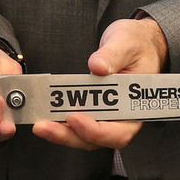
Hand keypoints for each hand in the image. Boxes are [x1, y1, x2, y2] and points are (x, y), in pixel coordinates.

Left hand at [32, 17, 167, 151]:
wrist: (136, 41)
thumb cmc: (138, 45)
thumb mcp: (126, 43)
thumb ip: (113, 55)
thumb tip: (97, 66)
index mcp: (135, 105)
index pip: (119, 131)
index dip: (96, 131)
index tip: (75, 118)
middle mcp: (121, 116)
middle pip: (96, 139)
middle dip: (70, 135)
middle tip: (46, 126)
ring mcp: (105, 114)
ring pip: (83, 134)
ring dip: (61, 132)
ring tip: (41, 124)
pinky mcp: (91, 108)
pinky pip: (76, 122)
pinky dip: (60, 121)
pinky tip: (45, 115)